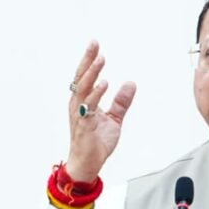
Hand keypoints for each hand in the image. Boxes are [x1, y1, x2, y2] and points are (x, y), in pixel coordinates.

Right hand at [66, 41, 136, 182]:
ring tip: (101, 59)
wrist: (88, 164)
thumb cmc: (96, 142)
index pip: (85, 77)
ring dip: (92, 73)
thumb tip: (131, 83)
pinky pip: (89, 107)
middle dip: (87, 60)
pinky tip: (104, 84)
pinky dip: (96, 94)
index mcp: (83, 102)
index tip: (95, 45)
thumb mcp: (114, 119)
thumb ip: (121, 102)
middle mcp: (78, 105)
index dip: (89, 60)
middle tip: (94, 44)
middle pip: (81, 78)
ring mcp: (79, 115)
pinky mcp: (84, 126)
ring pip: (83, 89)